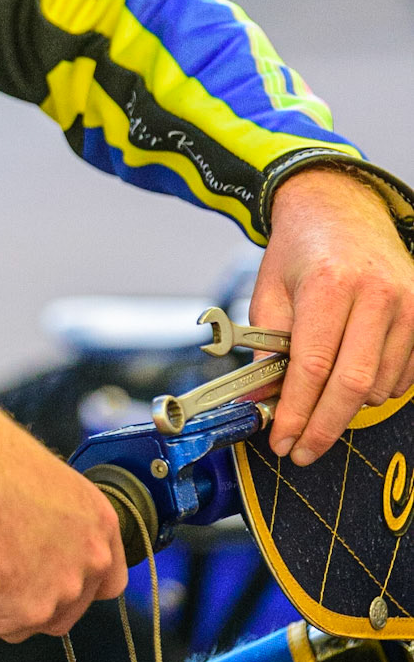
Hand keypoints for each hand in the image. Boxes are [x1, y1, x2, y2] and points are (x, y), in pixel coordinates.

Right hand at [0, 405, 125, 641]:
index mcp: (101, 521)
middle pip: (69, 607)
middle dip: (33, 601)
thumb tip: (21, 536)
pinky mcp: (25, 609)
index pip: (107, 576)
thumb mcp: (40, 480)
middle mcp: (92, 559)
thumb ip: (47, 518)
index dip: (76, 583)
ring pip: (30, 622)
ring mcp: (62, 589)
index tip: (49, 580)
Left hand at [257, 166, 413, 465]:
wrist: (340, 209)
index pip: (313, 365)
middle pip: (353, 384)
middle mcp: (376, 294)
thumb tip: (261, 401)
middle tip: (301, 451)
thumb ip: (266, 348)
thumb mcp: (269, 292)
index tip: (282, 440)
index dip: (297, 412)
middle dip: (324, 427)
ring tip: (319, 404)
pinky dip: (377, 390)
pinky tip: (351, 379)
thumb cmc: (300, 252)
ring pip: (381, 386)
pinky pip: (404, 376)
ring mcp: (408, 304)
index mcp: (330, 284)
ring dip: (348, 408)